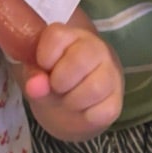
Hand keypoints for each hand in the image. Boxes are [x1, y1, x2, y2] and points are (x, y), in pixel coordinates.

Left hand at [22, 22, 122, 141]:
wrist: (71, 107)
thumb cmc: (52, 81)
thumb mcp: (37, 75)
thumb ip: (34, 76)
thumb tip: (35, 86)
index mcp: (71, 35)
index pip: (57, 36)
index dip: (45, 56)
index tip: (42, 66)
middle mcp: (96, 48)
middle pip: (80, 60)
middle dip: (60, 81)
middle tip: (56, 87)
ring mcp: (111, 73)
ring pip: (94, 88)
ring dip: (73, 101)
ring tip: (68, 100)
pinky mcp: (117, 100)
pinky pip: (103, 111)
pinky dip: (87, 117)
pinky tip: (82, 111)